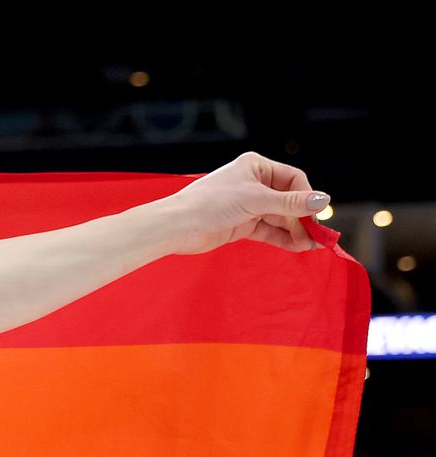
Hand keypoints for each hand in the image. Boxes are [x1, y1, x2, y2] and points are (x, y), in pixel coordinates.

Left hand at [161, 151, 329, 256]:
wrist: (177, 226)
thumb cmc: (211, 204)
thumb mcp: (256, 200)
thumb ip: (290, 203)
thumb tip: (323, 200)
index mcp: (255, 166)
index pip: (293, 179)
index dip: (306, 197)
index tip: (316, 215)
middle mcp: (253, 183)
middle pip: (288, 200)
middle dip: (303, 218)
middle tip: (318, 237)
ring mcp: (247, 205)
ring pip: (280, 218)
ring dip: (295, 231)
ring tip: (311, 246)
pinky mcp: (241, 224)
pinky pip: (269, 230)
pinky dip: (283, 238)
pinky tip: (297, 247)